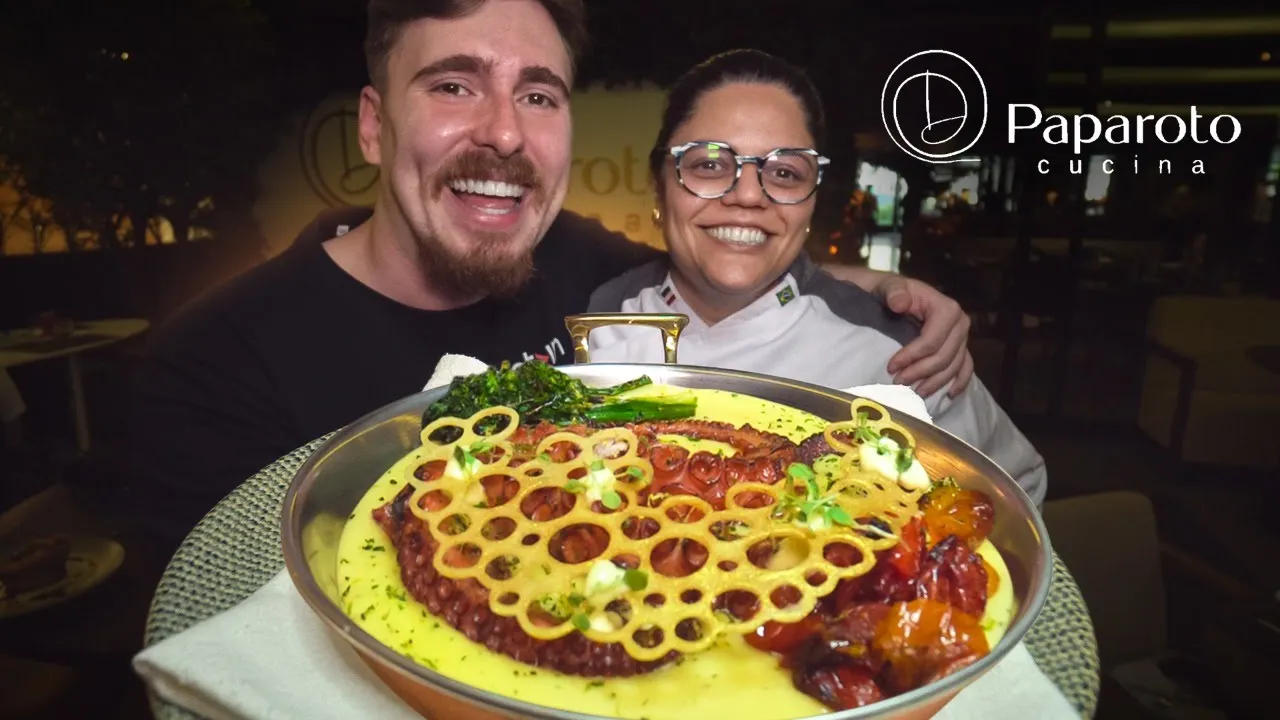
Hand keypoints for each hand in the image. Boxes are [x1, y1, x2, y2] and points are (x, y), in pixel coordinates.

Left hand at [818, 264, 973, 396]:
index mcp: (947, 308)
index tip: (891, 367)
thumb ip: (894, 292)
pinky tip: (949, 394)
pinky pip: (965, 368)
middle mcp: (960, 323)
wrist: (896, 295)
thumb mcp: (889, 287)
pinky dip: (959, 382)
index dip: (912, 356)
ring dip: (934, 383)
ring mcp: (962, 337)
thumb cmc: (891, 293)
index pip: (932, 340)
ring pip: (953, 367)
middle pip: (944, 357)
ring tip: (913, 392)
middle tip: (897, 382)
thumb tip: (899, 303)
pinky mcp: (961, 348)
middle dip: (921, 373)